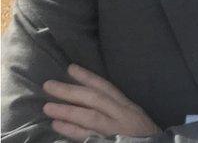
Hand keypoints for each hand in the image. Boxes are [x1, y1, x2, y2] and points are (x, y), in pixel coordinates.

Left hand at [42, 64, 160, 141]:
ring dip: (68, 111)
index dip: (88, 77)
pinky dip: (72, 130)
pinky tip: (57, 125)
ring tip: (48, 107)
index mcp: (128, 107)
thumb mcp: (133, 116)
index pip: (107, 88)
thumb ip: (115, 108)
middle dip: (71, 91)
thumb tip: (88, 98)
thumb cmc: (142, 135)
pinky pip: (88, 136)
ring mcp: (116, 130)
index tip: (70, 68)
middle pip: (95, 99)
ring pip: (90, 117)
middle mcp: (122, 115)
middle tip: (49, 85)